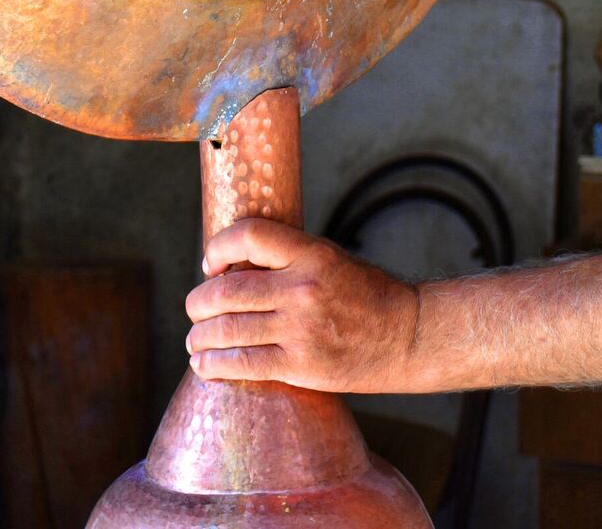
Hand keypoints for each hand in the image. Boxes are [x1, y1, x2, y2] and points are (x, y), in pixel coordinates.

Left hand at [184, 217, 419, 391]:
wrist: (407, 336)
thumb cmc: (366, 294)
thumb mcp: (329, 260)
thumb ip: (286, 261)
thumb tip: (230, 268)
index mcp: (311, 254)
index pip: (249, 236)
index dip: (218, 247)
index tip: (210, 264)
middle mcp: (302, 289)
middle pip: (226, 291)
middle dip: (199, 302)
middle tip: (194, 309)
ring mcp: (300, 329)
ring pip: (228, 330)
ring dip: (199, 336)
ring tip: (193, 340)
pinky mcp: (301, 365)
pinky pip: (244, 364)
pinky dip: (215, 365)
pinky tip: (204, 364)